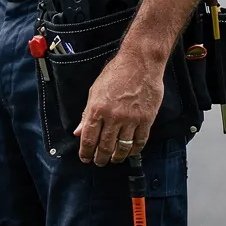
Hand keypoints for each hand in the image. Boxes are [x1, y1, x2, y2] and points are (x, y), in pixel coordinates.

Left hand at [75, 49, 163, 165]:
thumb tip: (78, 132)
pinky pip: (140, 141)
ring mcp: (131, 119)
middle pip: (105, 146)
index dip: (85, 152)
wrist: (140, 63)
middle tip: (99, 162)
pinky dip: (135, 150)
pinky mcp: (146, 119)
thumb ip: (86, 114)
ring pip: (123, 147)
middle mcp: (113, 117)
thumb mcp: (94, 91)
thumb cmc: (116, 73)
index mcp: (97, 109)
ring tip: (114, 159)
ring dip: (117, 157)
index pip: (88, 138)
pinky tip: (130, 152)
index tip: (85, 158)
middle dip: (100, 158)